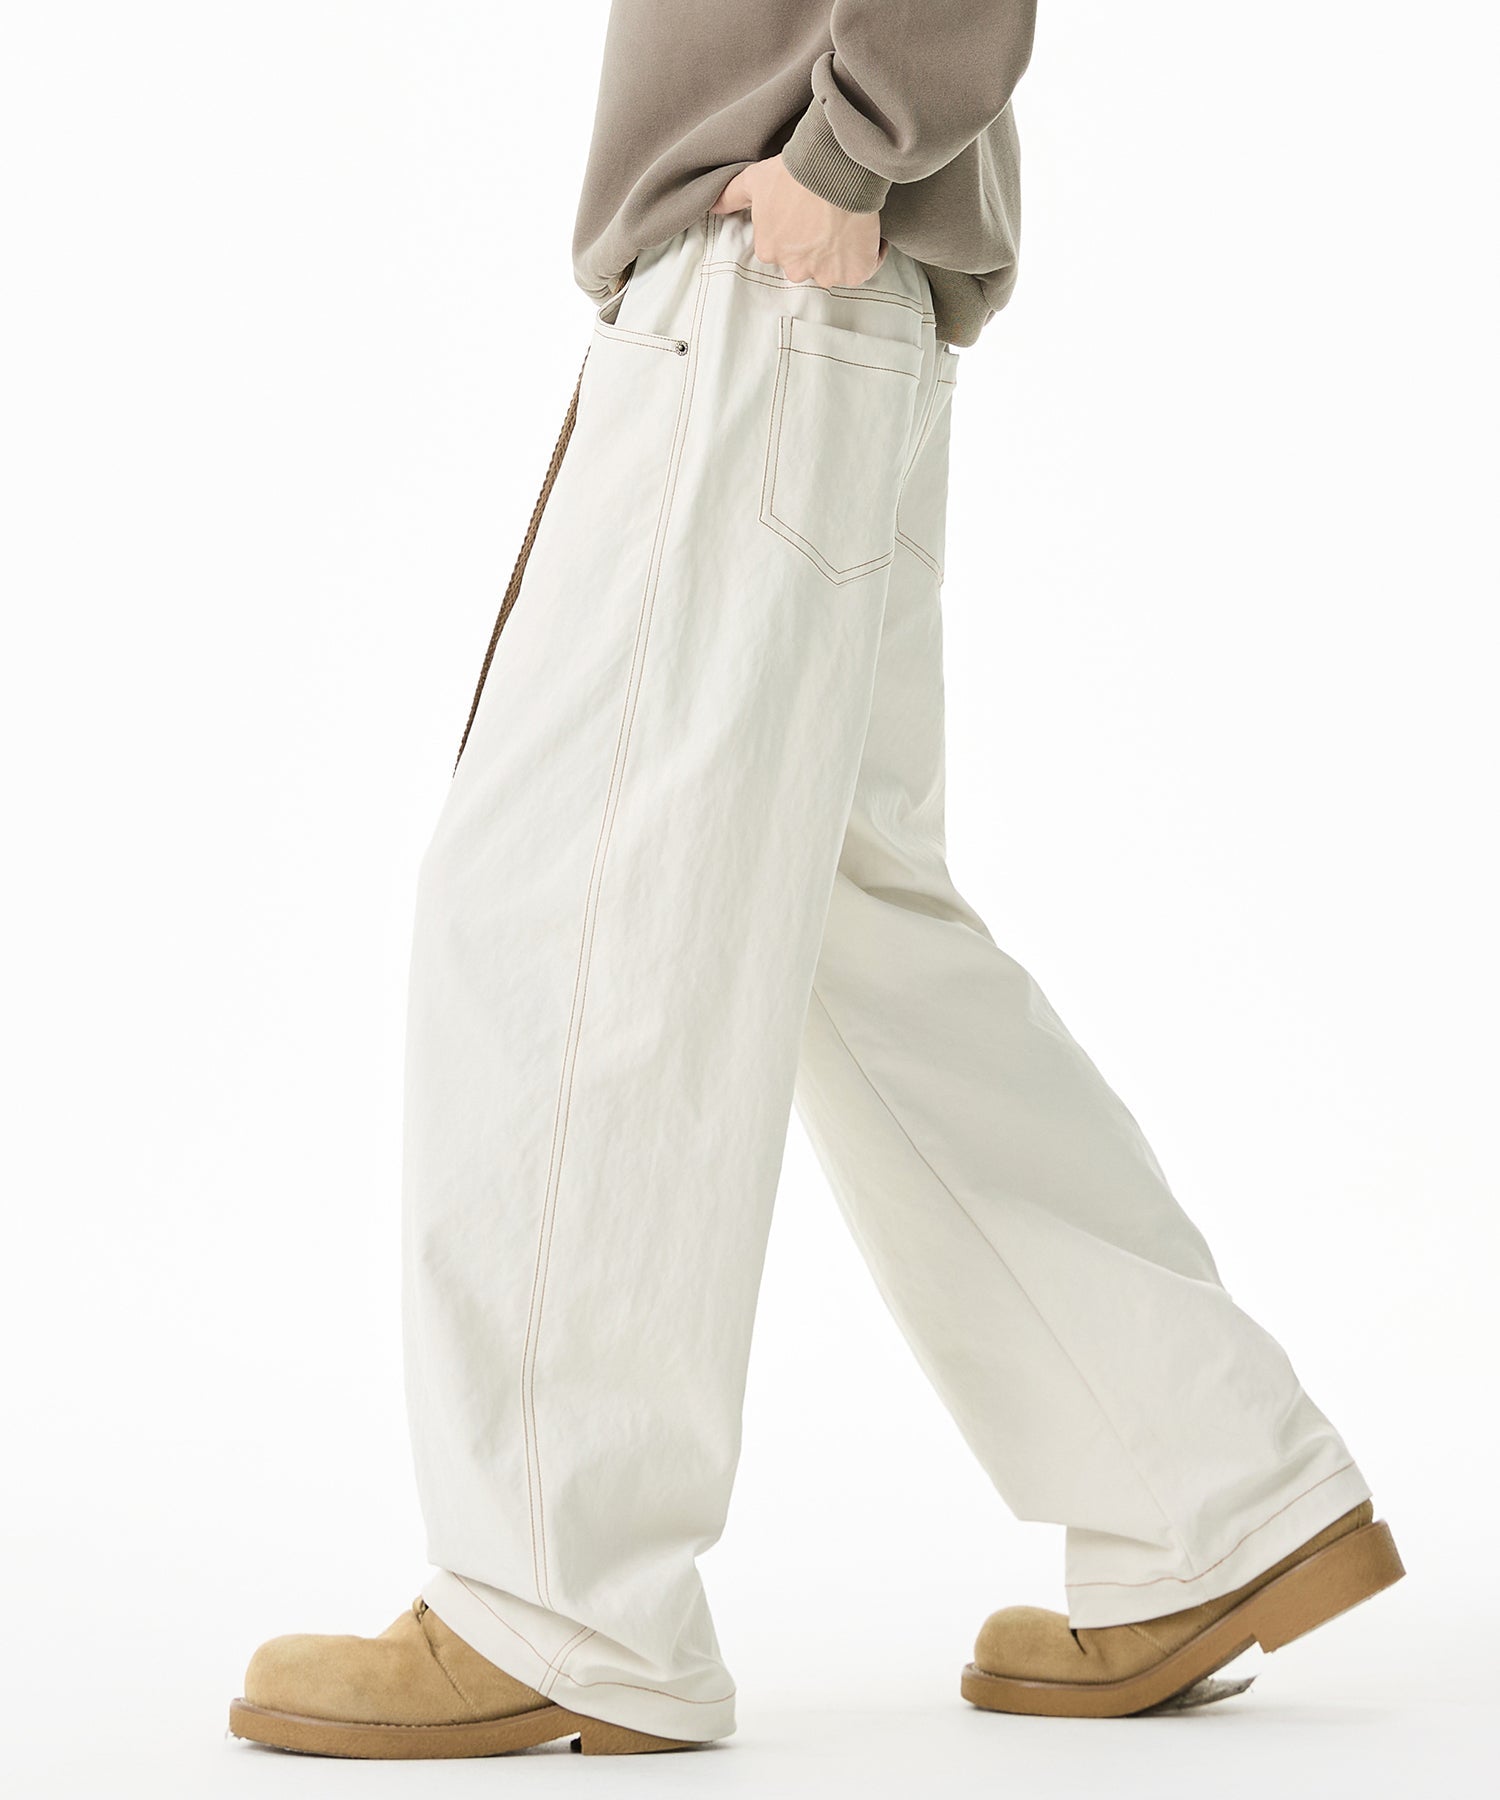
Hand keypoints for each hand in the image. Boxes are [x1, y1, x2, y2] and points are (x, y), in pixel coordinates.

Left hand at [711, 155, 886, 289]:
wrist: (834, 167)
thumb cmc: (795, 172)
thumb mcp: (755, 180)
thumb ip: (731, 196)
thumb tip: (710, 207)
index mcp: (770, 250)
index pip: (785, 247)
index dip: (799, 229)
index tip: (809, 211)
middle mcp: (795, 269)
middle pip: (809, 261)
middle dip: (818, 244)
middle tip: (829, 214)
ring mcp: (825, 274)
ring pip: (836, 267)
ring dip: (842, 250)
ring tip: (848, 220)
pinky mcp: (854, 273)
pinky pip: (864, 268)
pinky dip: (869, 253)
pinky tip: (865, 230)